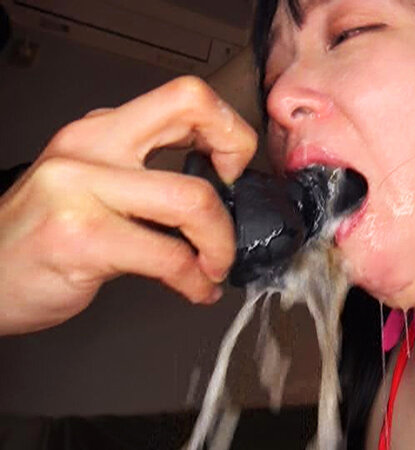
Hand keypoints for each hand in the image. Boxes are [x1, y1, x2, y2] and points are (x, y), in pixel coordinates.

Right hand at [0, 76, 257, 334]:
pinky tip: (194, 288)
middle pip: (192, 109)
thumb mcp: (92, 185)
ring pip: (192, 198)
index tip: (231, 167)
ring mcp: (82, 189)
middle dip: (238, 153)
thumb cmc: (41, 236)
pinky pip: (169, 257)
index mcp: (101, 130)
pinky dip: (195, 280)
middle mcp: (91, 146)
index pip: (185, 95)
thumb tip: (218, 191)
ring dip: (220, 242)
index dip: (225, 126)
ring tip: (214, 265)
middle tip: (235, 201)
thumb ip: (146, 176)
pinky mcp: (82, 238)